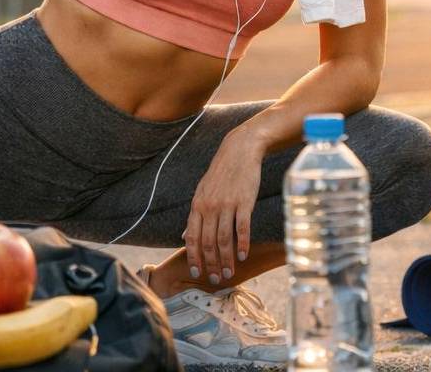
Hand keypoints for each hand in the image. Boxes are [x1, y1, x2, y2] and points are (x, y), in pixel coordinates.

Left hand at [183, 131, 264, 286]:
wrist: (240, 150)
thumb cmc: (222, 171)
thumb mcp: (202, 191)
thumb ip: (195, 216)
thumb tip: (185, 237)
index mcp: (197, 206)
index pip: (192, 238)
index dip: (194, 257)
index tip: (197, 273)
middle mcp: (210, 207)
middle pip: (208, 243)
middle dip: (211, 264)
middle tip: (216, 279)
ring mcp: (227, 205)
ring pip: (224, 240)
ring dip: (226, 260)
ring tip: (230, 272)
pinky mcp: (244, 202)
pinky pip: (242, 228)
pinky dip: (242, 244)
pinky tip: (244, 255)